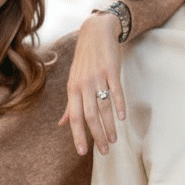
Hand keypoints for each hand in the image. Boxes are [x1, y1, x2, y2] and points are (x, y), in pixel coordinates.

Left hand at [61, 11, 124, 155]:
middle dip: (96, 136)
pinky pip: (115, 91)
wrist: (96, 32)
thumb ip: (70, 103)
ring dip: (109, 125)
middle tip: (105, 152)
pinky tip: (122, 118)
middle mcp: (83, 85)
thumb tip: (62, 123)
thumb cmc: (84, 60)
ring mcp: (97, 77)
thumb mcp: (74, 81)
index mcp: (73, 89)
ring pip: (103, 107)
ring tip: (114, 140)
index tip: (83, 152)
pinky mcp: (111, 70)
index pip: (74, 117)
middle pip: (89, 116)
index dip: (78, 135)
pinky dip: (119, 105)